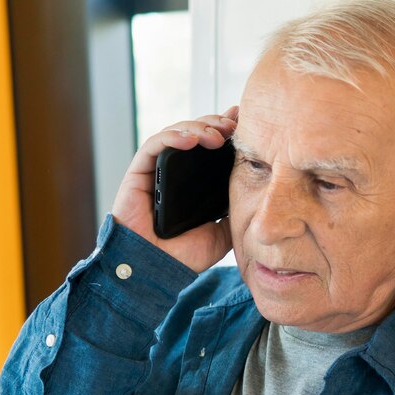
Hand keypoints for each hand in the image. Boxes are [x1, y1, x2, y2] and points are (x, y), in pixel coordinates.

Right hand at [111, 107, 237, 272]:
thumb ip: (233, 212)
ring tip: (217, 135)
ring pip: (177, 134)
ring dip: (198, 129)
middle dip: (216, 125)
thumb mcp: (222, 232)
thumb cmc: (185, 255)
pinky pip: (154, 146)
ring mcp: (158, 171)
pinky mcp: (138, 172)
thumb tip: (255, 193)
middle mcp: (176, 173)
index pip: (211, 149)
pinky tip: (191, 140)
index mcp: (195, 184)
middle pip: (195, 135)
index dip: (226, 132)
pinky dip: (173, 137)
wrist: (157, 270)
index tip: (244, 123)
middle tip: (233, 125)